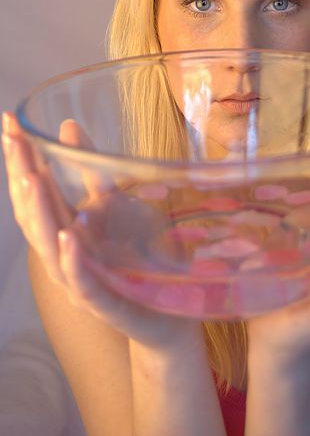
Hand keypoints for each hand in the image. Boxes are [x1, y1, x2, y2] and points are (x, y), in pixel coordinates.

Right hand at [2, 111, 197, 350]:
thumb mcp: (116, 208)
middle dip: (22, 176)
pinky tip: (68, 233)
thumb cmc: (136, 262)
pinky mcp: (105, 302)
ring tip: (31, 177)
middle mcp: (65, 255)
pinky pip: (83, 282)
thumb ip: (93, 173)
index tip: (10, 121)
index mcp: (66, 231)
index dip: (21, 159)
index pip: (35, 193)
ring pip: (50, 247)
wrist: (167, 314)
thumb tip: (67, 125)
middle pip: (34, 216)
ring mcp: (81, 281)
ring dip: (41, 212)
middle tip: (13, 138)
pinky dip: (73, 259)